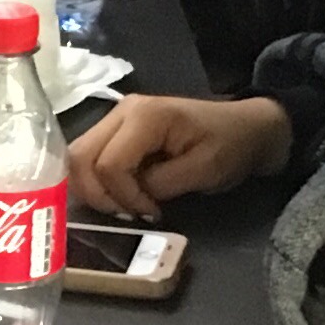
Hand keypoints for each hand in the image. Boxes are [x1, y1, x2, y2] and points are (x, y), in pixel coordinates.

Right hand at [67, 93, 295, 219]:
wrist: (246, 127)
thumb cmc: (231, 146)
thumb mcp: (204, 170)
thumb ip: (162, 184)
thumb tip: (129, 199)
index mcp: (145, 116)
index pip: (109, 164)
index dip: (123, 197)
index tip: (151, 212)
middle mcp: (121, 111)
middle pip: (80, 158)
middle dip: (97, 195)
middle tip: (128, 214)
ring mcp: (116, 118)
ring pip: (78, 158)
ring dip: (94, 189)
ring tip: (125, 205)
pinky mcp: (116, 130)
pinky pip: (90, 158)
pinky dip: (97, 182)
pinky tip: (122, 195)